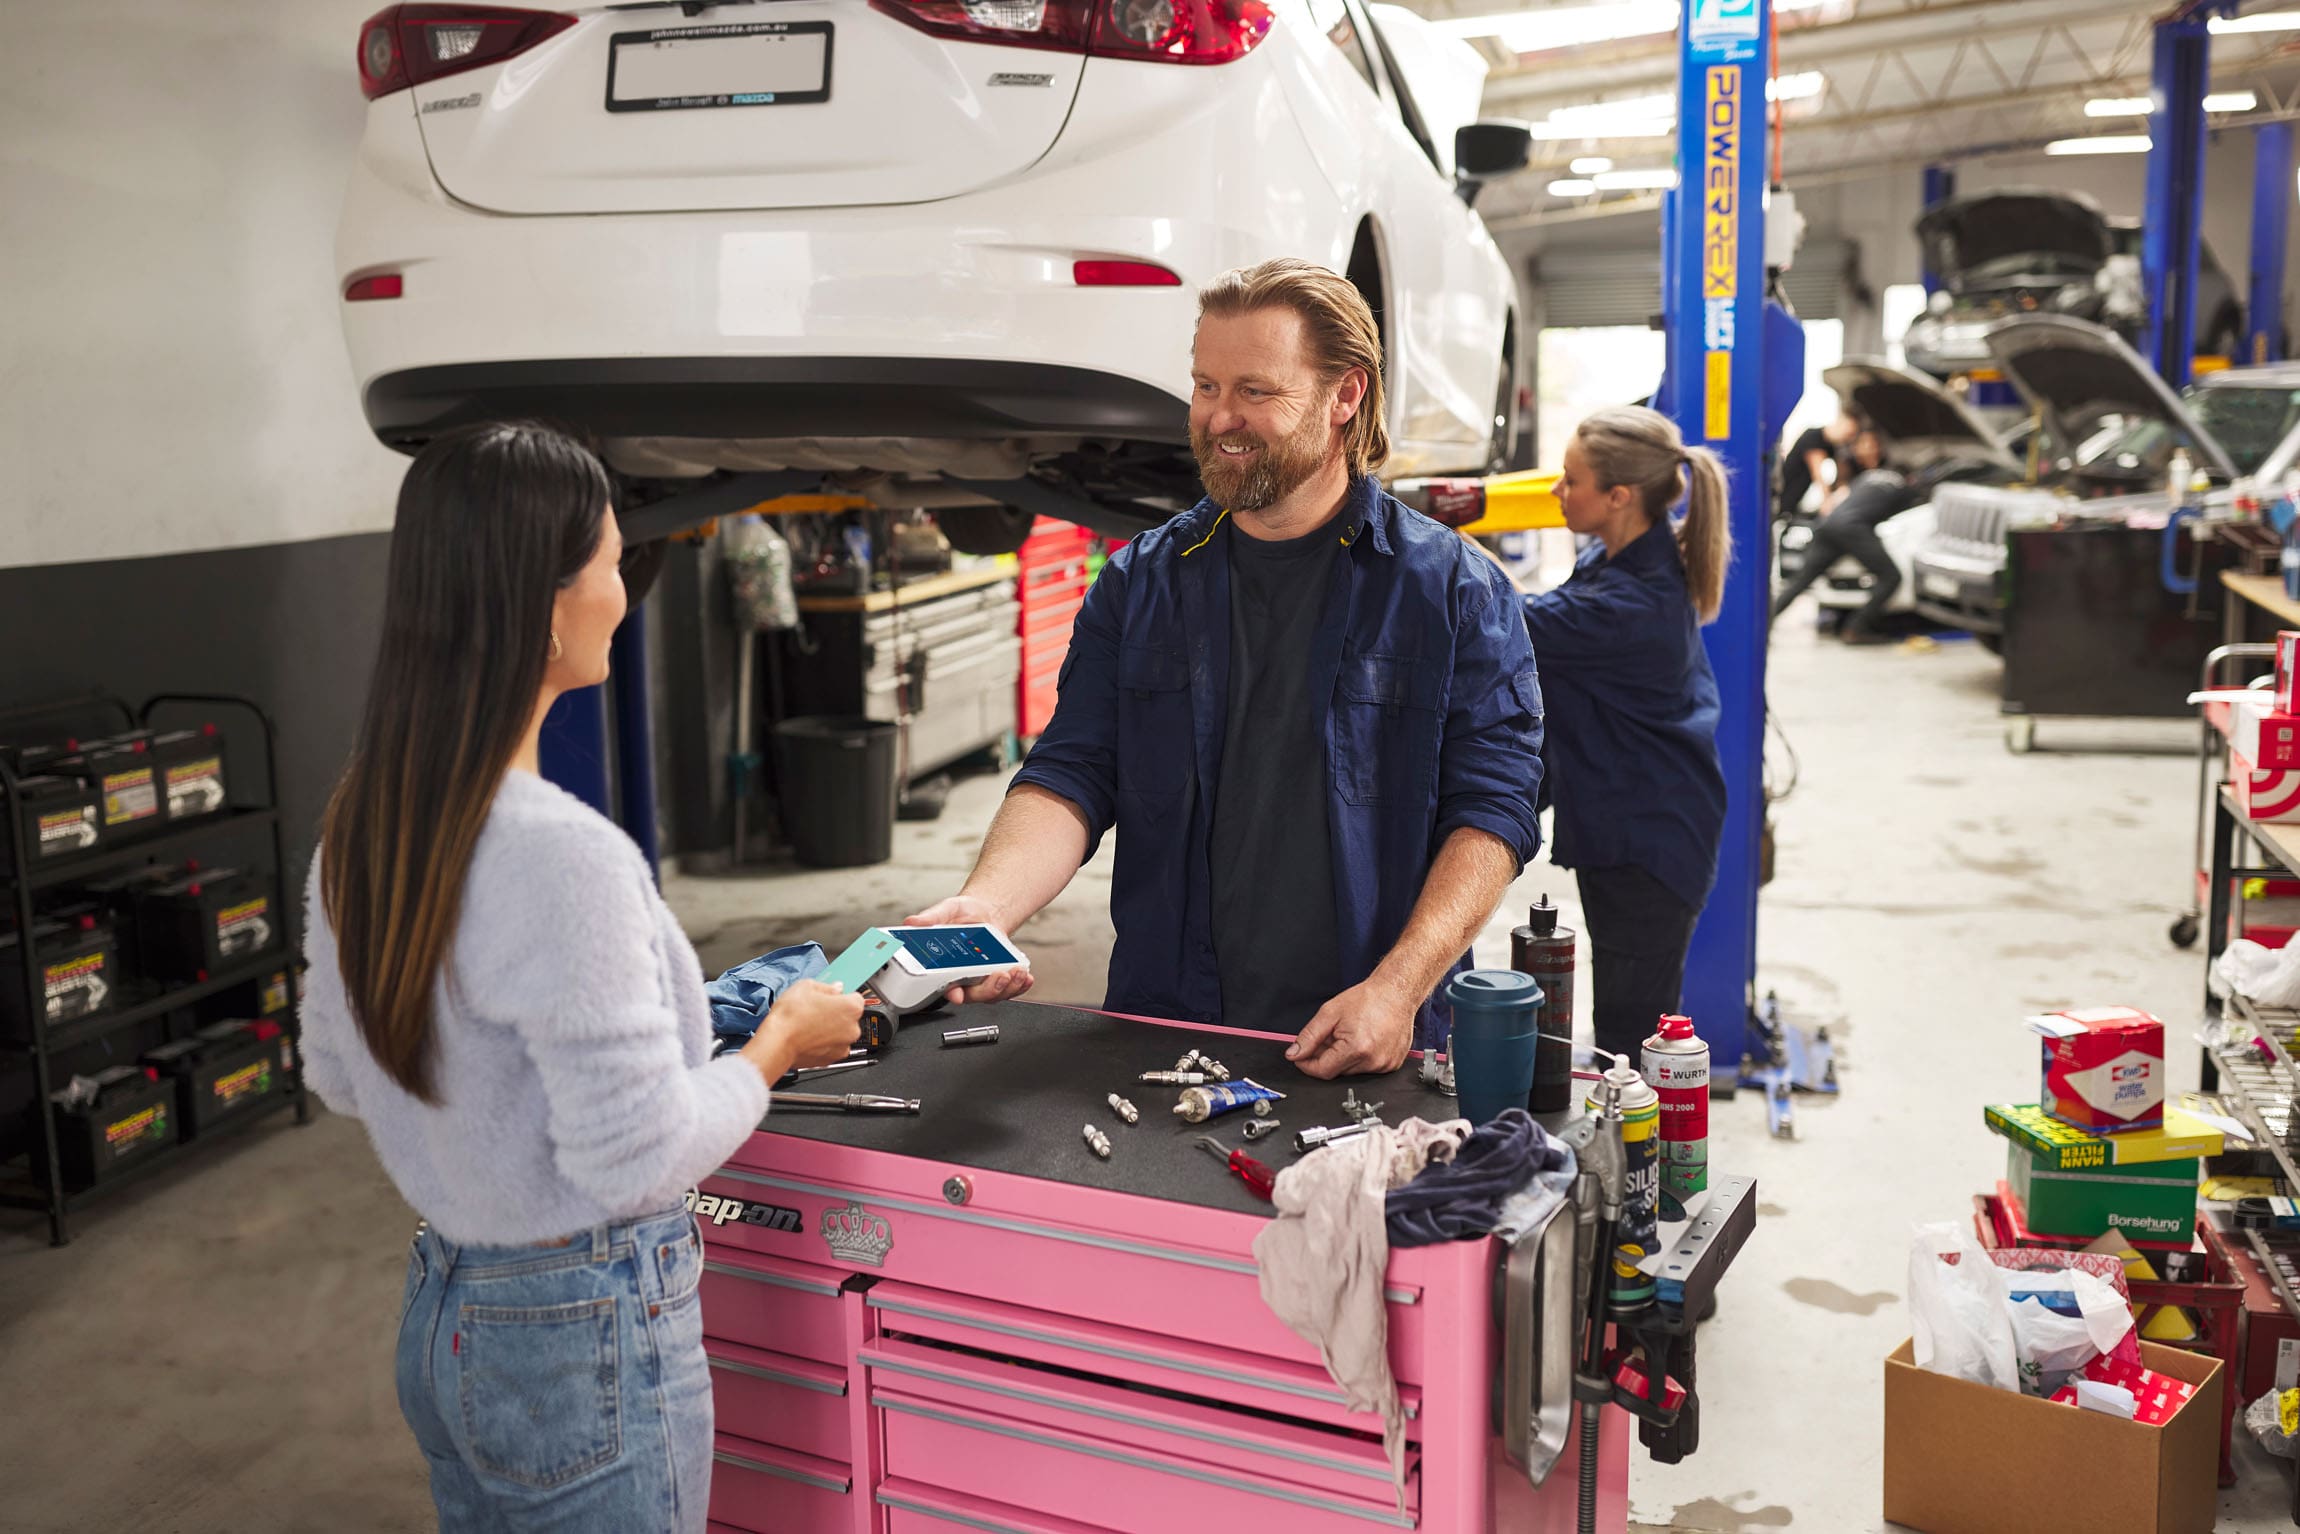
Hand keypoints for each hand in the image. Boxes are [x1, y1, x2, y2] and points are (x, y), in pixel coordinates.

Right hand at [742, 980, 863, 1085]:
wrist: (777, 1043)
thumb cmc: (791, 1016)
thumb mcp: (806, 986)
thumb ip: (826, 986)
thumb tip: (835, 988)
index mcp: (851, 1008)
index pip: (855, 997)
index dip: (841, 996)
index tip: (831, 997)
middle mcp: (852, 1029)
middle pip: (848, 1017)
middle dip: (835, 1013)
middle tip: (816, 1010)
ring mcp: (843, 1046)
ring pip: (840, 1033)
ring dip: (830, 1030)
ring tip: (809, 1025)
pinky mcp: (831, 1060)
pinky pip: (831, 1048)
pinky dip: (823, 1044)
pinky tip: (807, 1037)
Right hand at [901, 895, 1034, 1006]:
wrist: (984, 912)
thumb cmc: (961, 915)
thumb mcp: (946, 910)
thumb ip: (931, 917)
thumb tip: (912, 922)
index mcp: (945, 968)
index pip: (944, 986)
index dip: (951, 994)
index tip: (957, 994)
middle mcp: (964, 978)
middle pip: (974, 995)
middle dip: (988, 989)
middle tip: (999, 976)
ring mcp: (983, 979)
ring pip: (993, 994)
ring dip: (1007, 988)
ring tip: (1016, 973)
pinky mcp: (1000, 976)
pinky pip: (1009, 988)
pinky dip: (1019, 985)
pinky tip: (1025, 977)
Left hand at [1286, 974, 1417, 1079]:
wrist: (1396, 993)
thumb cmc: (1368, 999)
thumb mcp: (1330, 1013)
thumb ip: (1309, 1036)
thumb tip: (1294, 1054)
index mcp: (1356, 1049)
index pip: (1322, 1071)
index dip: (1307, 1065)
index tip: (1301, 1057)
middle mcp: (1372, 1061)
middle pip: (1336, 1071)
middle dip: (1327, 1056)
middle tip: (1330, 1036)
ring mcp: (1385, 1065)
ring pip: (1351, 1071)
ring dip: (1344, 1057)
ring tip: (1351, 1034)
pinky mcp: (1392, 1065)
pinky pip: (1368, 1068)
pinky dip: (1360, 1057)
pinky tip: (1364, 1039)